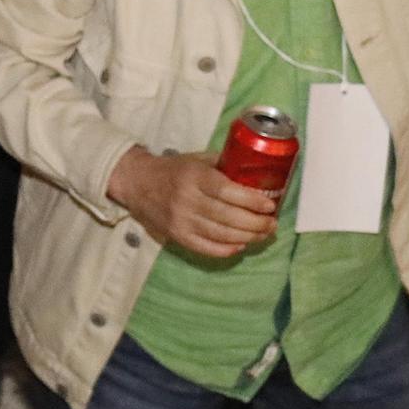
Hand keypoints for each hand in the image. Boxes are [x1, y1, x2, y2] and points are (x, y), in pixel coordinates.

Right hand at [106, 147, 276, 258]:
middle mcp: (187, 199)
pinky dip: (227, 250)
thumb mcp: (196, 159)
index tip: (270, 206)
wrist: (136, 183)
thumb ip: (223, 165)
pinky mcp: (177, 236)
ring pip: (221, 235)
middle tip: (272, 224)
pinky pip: (207, 248)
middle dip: (256, 223)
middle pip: (228, 216)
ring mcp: (181, 220)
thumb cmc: (172, 170)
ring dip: (248, 237)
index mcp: (193, 176)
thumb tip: (257, 172)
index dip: (252, 201)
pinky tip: (241, 245)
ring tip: (263, 235)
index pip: (228, 191)